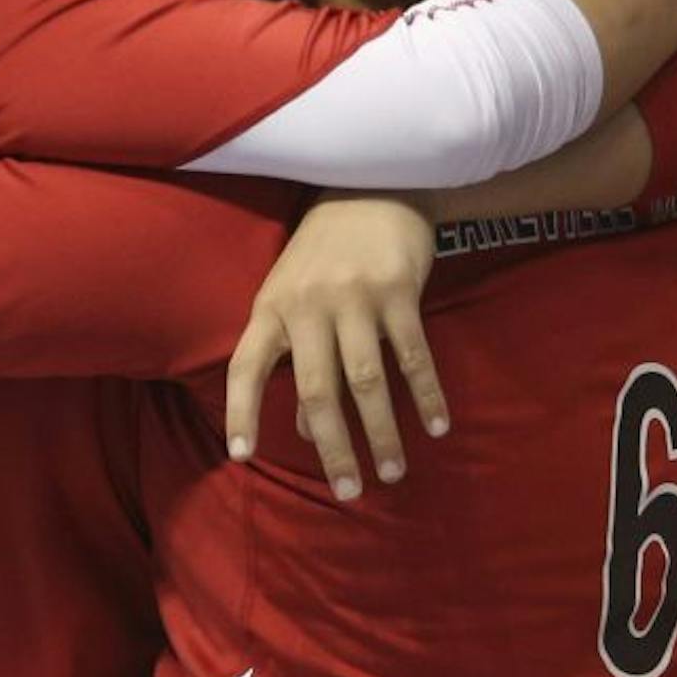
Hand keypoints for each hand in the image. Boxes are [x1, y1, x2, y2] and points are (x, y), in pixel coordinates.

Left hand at [225, 194, 447, 498]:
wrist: (372, 185)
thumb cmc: (325, 251)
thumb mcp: (295, 295)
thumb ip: (296, 356)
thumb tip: (304, 423)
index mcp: (273, 307)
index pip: (245, 366)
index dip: (240, 412)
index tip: (241, 456)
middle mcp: (309, 305)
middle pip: (318, 390)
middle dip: (333, 446)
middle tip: (349, 491)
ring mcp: (355, 297)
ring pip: (368, 381)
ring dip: (381, 432)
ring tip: (391, 472)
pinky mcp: (398, 290)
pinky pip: (413, 355)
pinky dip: (426, 394)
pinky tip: (435, 426)